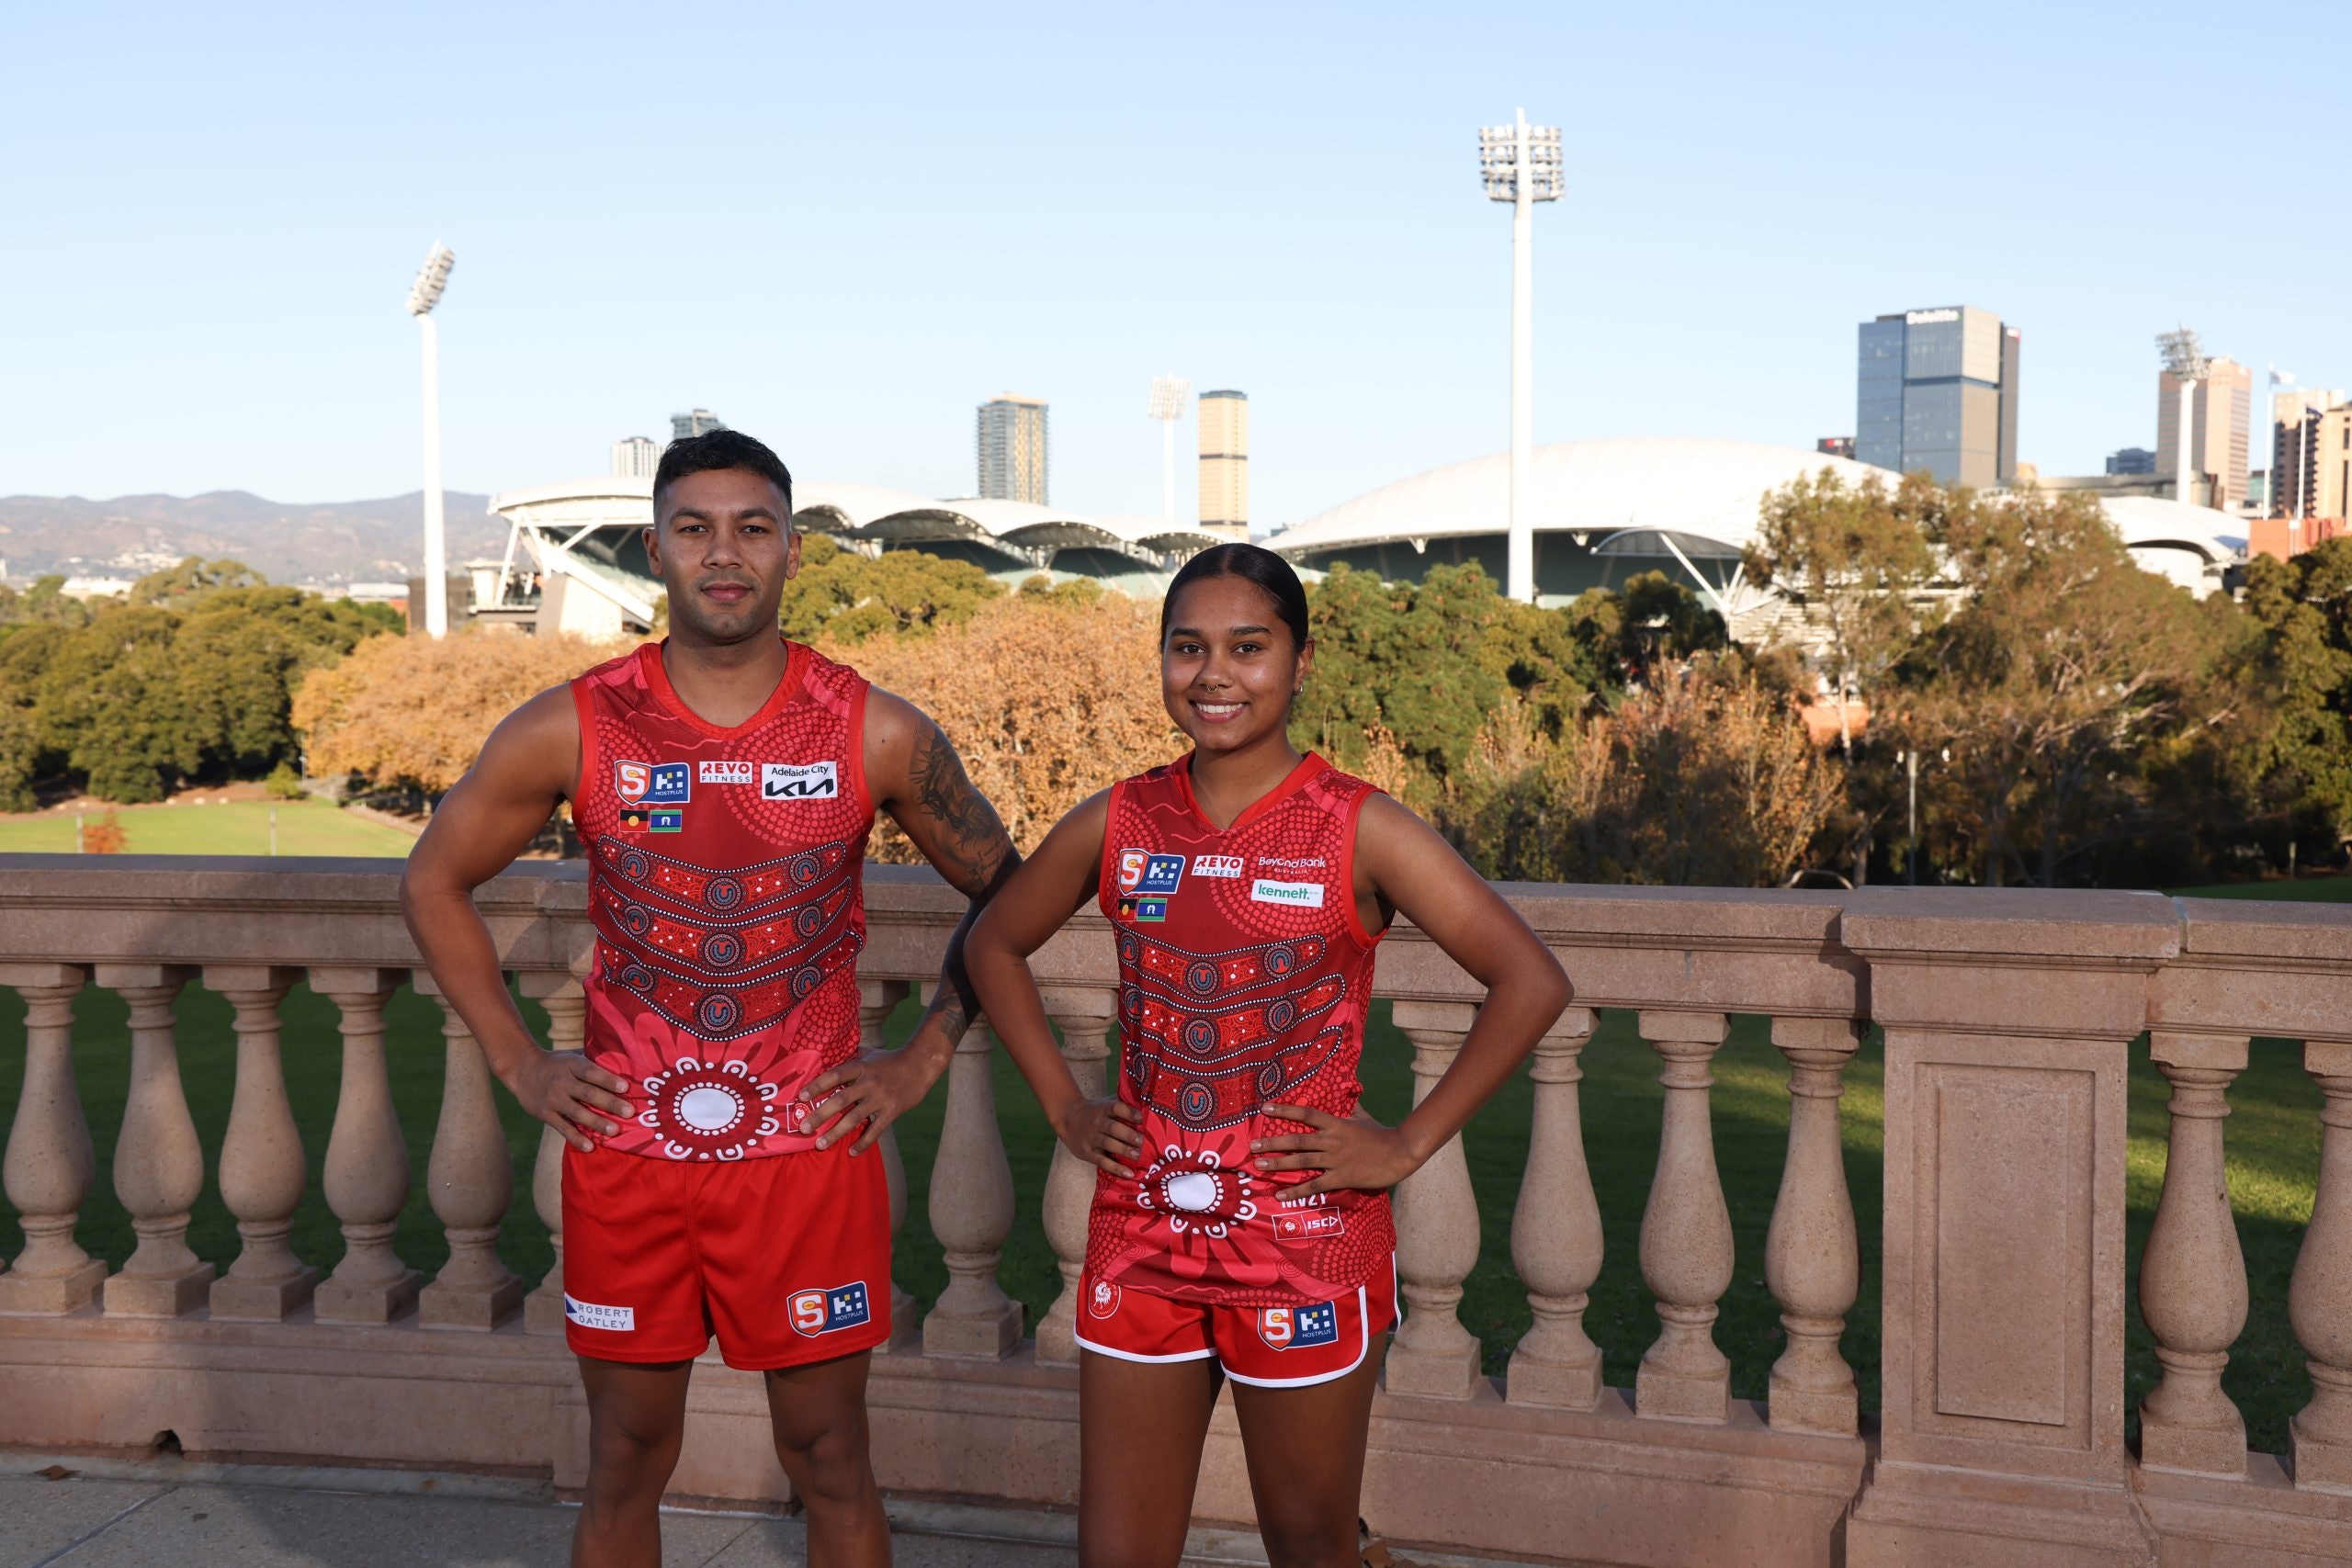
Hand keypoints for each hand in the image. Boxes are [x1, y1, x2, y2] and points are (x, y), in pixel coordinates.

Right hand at [503, 1049, 633, 1152]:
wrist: (522, 1070)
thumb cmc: (557, 1063)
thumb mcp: (572, 1056)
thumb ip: (592, 1062)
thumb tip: (625, 1065)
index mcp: (571, 1065)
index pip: (591, 1072)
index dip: (607, 1079)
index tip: (625, 1087)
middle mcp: (562, 1082)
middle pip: (588, 1094)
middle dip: (610, 1103)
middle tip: (629, 1113)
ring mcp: (553, 1099)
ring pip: (577, 1113)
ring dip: (597, 1123)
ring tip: (614, 1131)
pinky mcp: (546, 1114)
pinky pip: (563, 1128)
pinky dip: (576, 1138)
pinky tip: (590, 1147)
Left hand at [801, 1045, 948, 1154]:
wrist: (920, 1065)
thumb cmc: (890, 1059)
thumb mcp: (869, 1054)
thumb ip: (850, 1058)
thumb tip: (827, 1058)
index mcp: (860, 1067)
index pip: (834, 1076)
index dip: (817, 1086)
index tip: (800, 1097)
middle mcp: (868, 1083)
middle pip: (840, 1100)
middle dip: (820, 1115)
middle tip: (803, 1128)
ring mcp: (880, 1098)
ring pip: (854, 1118)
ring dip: (836, 1133)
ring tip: (820, 1145)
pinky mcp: (892, 1111)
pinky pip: (876, 1130)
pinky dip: (863, 1142)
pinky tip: (851, 1152)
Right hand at [1053, 1096, 1144, 1175]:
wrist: (1068, 1120)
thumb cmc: (1095, 1112)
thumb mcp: (1105, 1103)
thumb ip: (1122, 1103)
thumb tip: (1147, 1104)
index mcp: (1103, 1109)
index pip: (1116, 1108)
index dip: (1128, 1112)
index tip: (1141, 1118)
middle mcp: (1097, 1123)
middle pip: (1113, 1128)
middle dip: (1128, 1134)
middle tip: (1142, 1141)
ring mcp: (1092, 1139)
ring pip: (1109, 1144)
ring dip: (1124, 1150)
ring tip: (1138, 1155)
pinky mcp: (1089, 1153)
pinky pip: (1103, 1162)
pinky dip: (1116, 1168)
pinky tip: (1129, 1174)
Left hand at [1251, 1103, 1420, 1199]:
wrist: (1399, 1153)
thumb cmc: (1381, 1135)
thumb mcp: (1363, 1118)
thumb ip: (1351, 1109)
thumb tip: (1348, 1096)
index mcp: (1336, 1124)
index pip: (1306, 1114)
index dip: (1285, 1110)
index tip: (1265, 1108)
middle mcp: (1331, 1140)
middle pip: (1297, 1140)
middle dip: (1273, 1143)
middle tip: (1253, 1146)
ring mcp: (1335, 1159)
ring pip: (1301, 1161)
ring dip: (1278, 1164)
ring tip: (1258, 1166)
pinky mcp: (1341, 1177)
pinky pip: (1314, 1185)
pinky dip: (1296, 1191)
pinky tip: (1280, 1195)